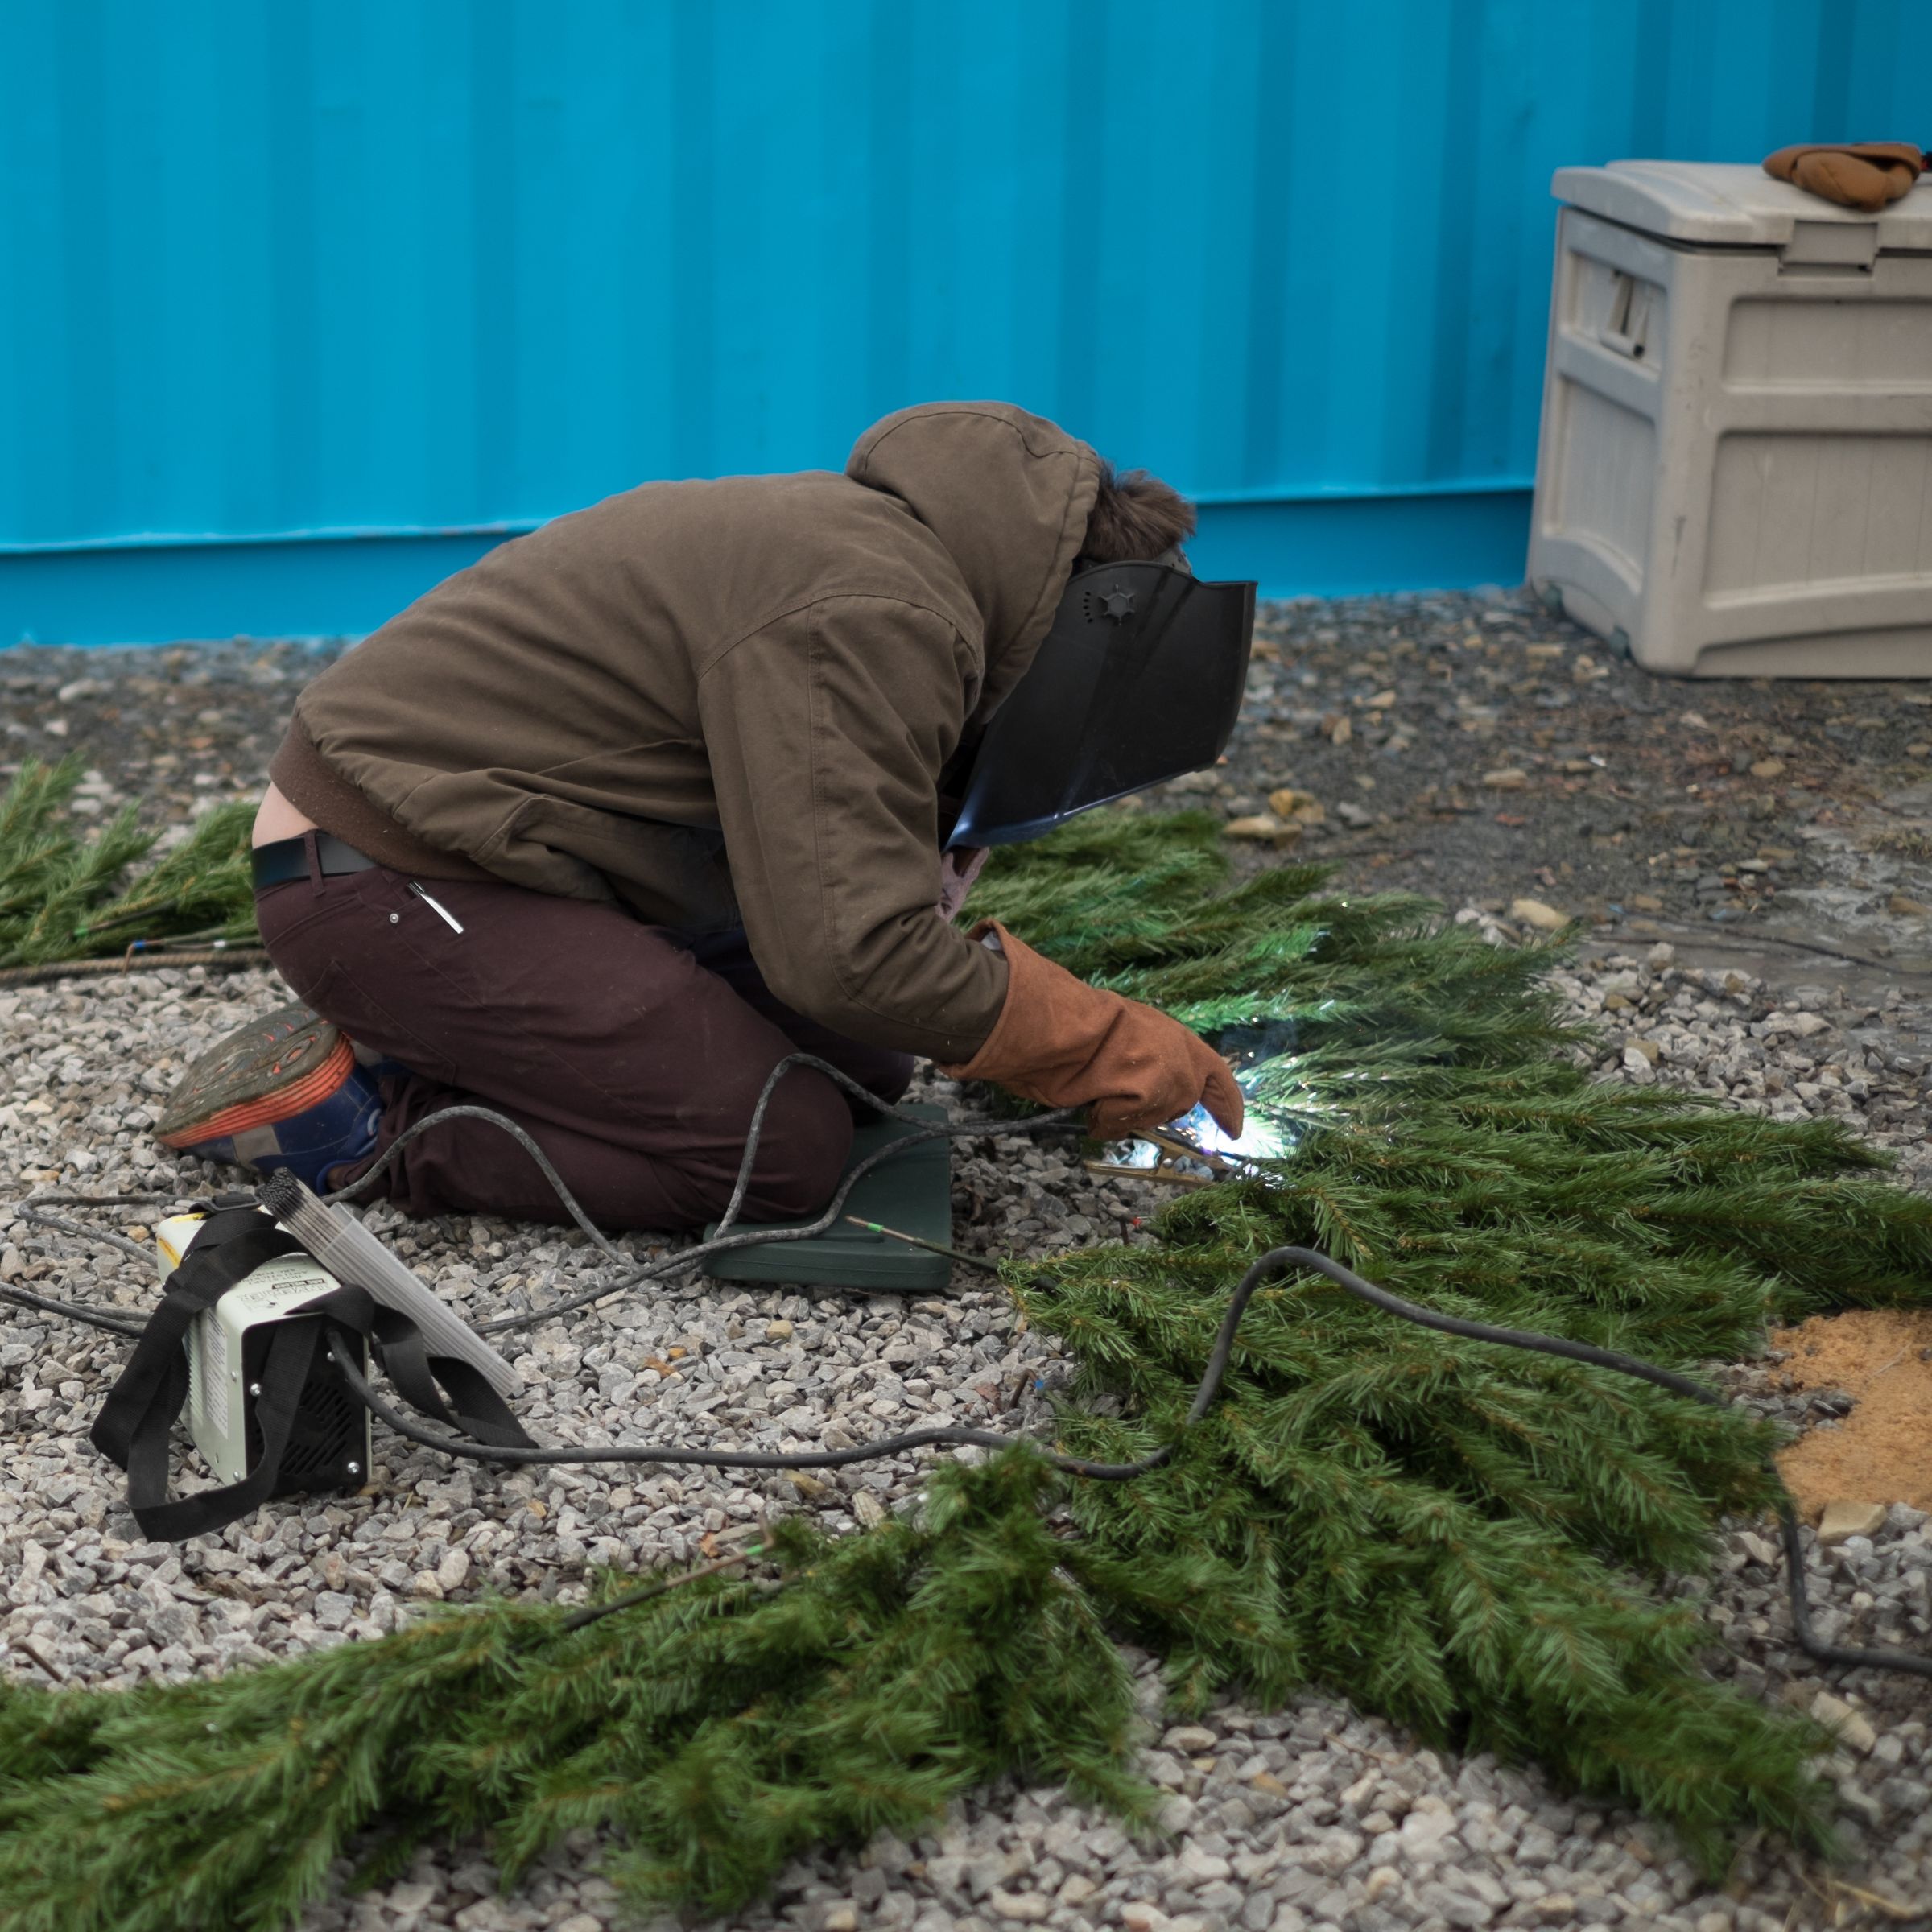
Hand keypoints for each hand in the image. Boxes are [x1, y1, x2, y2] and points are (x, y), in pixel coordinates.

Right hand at [938, 922, 1243, 1140]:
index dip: (1228, 1106)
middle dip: (1152, 1105)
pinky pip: (1122, 1124)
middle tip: (1117, 1090)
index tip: (1236, 1130)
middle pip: (1177, 1103)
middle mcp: (1183, 1064)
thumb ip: (1151, 1056)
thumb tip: (1141, 1081)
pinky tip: (1088, 1100)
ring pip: (1149, 1116)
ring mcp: (1168, 1084)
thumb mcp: (1133, 1033)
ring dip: (1122, 1110)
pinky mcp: (1147, 1099)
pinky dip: (1103, 1119)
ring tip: (1095, 1086)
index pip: (1219, 1079)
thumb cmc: (1092, 1022)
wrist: (1070, 1023)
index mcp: (1183, 1041)